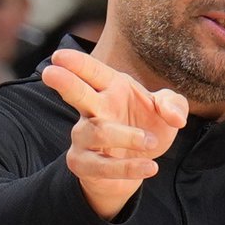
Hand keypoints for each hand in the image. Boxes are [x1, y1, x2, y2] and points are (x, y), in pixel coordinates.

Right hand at [42, 47, 188, 218]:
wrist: (138, 165)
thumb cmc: (146, 128)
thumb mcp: (167, 113)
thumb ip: (174, 105)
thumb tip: (174, 116)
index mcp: (110, 89)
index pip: (92, 72)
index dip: (77, 63)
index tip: (60, 56)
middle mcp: (93, 109)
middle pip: (77, 94)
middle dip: (65, 83)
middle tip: (50, 73)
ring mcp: (84, 136)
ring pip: (96, 132)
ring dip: (125, 136)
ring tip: (150, 141)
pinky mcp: (84, 163)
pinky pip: (101, 166)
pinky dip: (128, 168)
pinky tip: (150, 167)